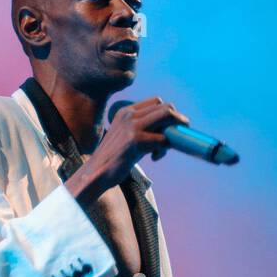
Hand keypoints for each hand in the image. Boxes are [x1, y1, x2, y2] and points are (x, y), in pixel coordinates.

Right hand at [66, 98, 189, 205]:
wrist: (96, 173)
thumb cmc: (112, 159)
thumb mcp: (125, 137)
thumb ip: (141, 129)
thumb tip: (166, 131)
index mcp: (126, 111)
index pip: (157, 102)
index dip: (168, 114)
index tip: (170, 129)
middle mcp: (129, 114)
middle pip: (166, 107)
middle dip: (178, 120)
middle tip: (181, 135)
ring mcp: (133, 126)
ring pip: (167, 118)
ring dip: (173, 135)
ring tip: (162, 150)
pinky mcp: (136, 140)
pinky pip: (163, 139)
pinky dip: (163, 150)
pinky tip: (154, 157)